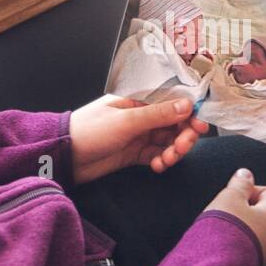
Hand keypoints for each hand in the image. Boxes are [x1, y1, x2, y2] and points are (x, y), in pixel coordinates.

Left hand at [69, 94, 208, 183]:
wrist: (64, 157)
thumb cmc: (89, 130)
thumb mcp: (126, 121)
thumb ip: (158, 114)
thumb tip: (187, 106)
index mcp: (138, 98)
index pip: (172, 101)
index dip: (189, 113)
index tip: (200, 126)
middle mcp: (141, 114)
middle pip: (174, 122)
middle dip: (183, 135)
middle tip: (183, 147)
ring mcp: (138, 134)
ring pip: (168, 140)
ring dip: (173, 150)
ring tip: (167, 160)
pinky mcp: (134, 153)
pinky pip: (157, 155)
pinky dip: (162, 160)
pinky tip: (157, 166)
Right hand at [203, 168, 265, 265]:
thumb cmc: (224, 234)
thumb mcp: (229, 197)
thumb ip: (240, 183)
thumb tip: (246, 174)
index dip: (250, 189)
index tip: (235, 194)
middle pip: (263, 213)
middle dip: (244, 209)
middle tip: (226, 210)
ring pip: (255, 232)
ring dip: (241, 228)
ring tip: (222, 229)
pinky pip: (248, 248)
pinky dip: (238, 244)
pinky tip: (223, 244)